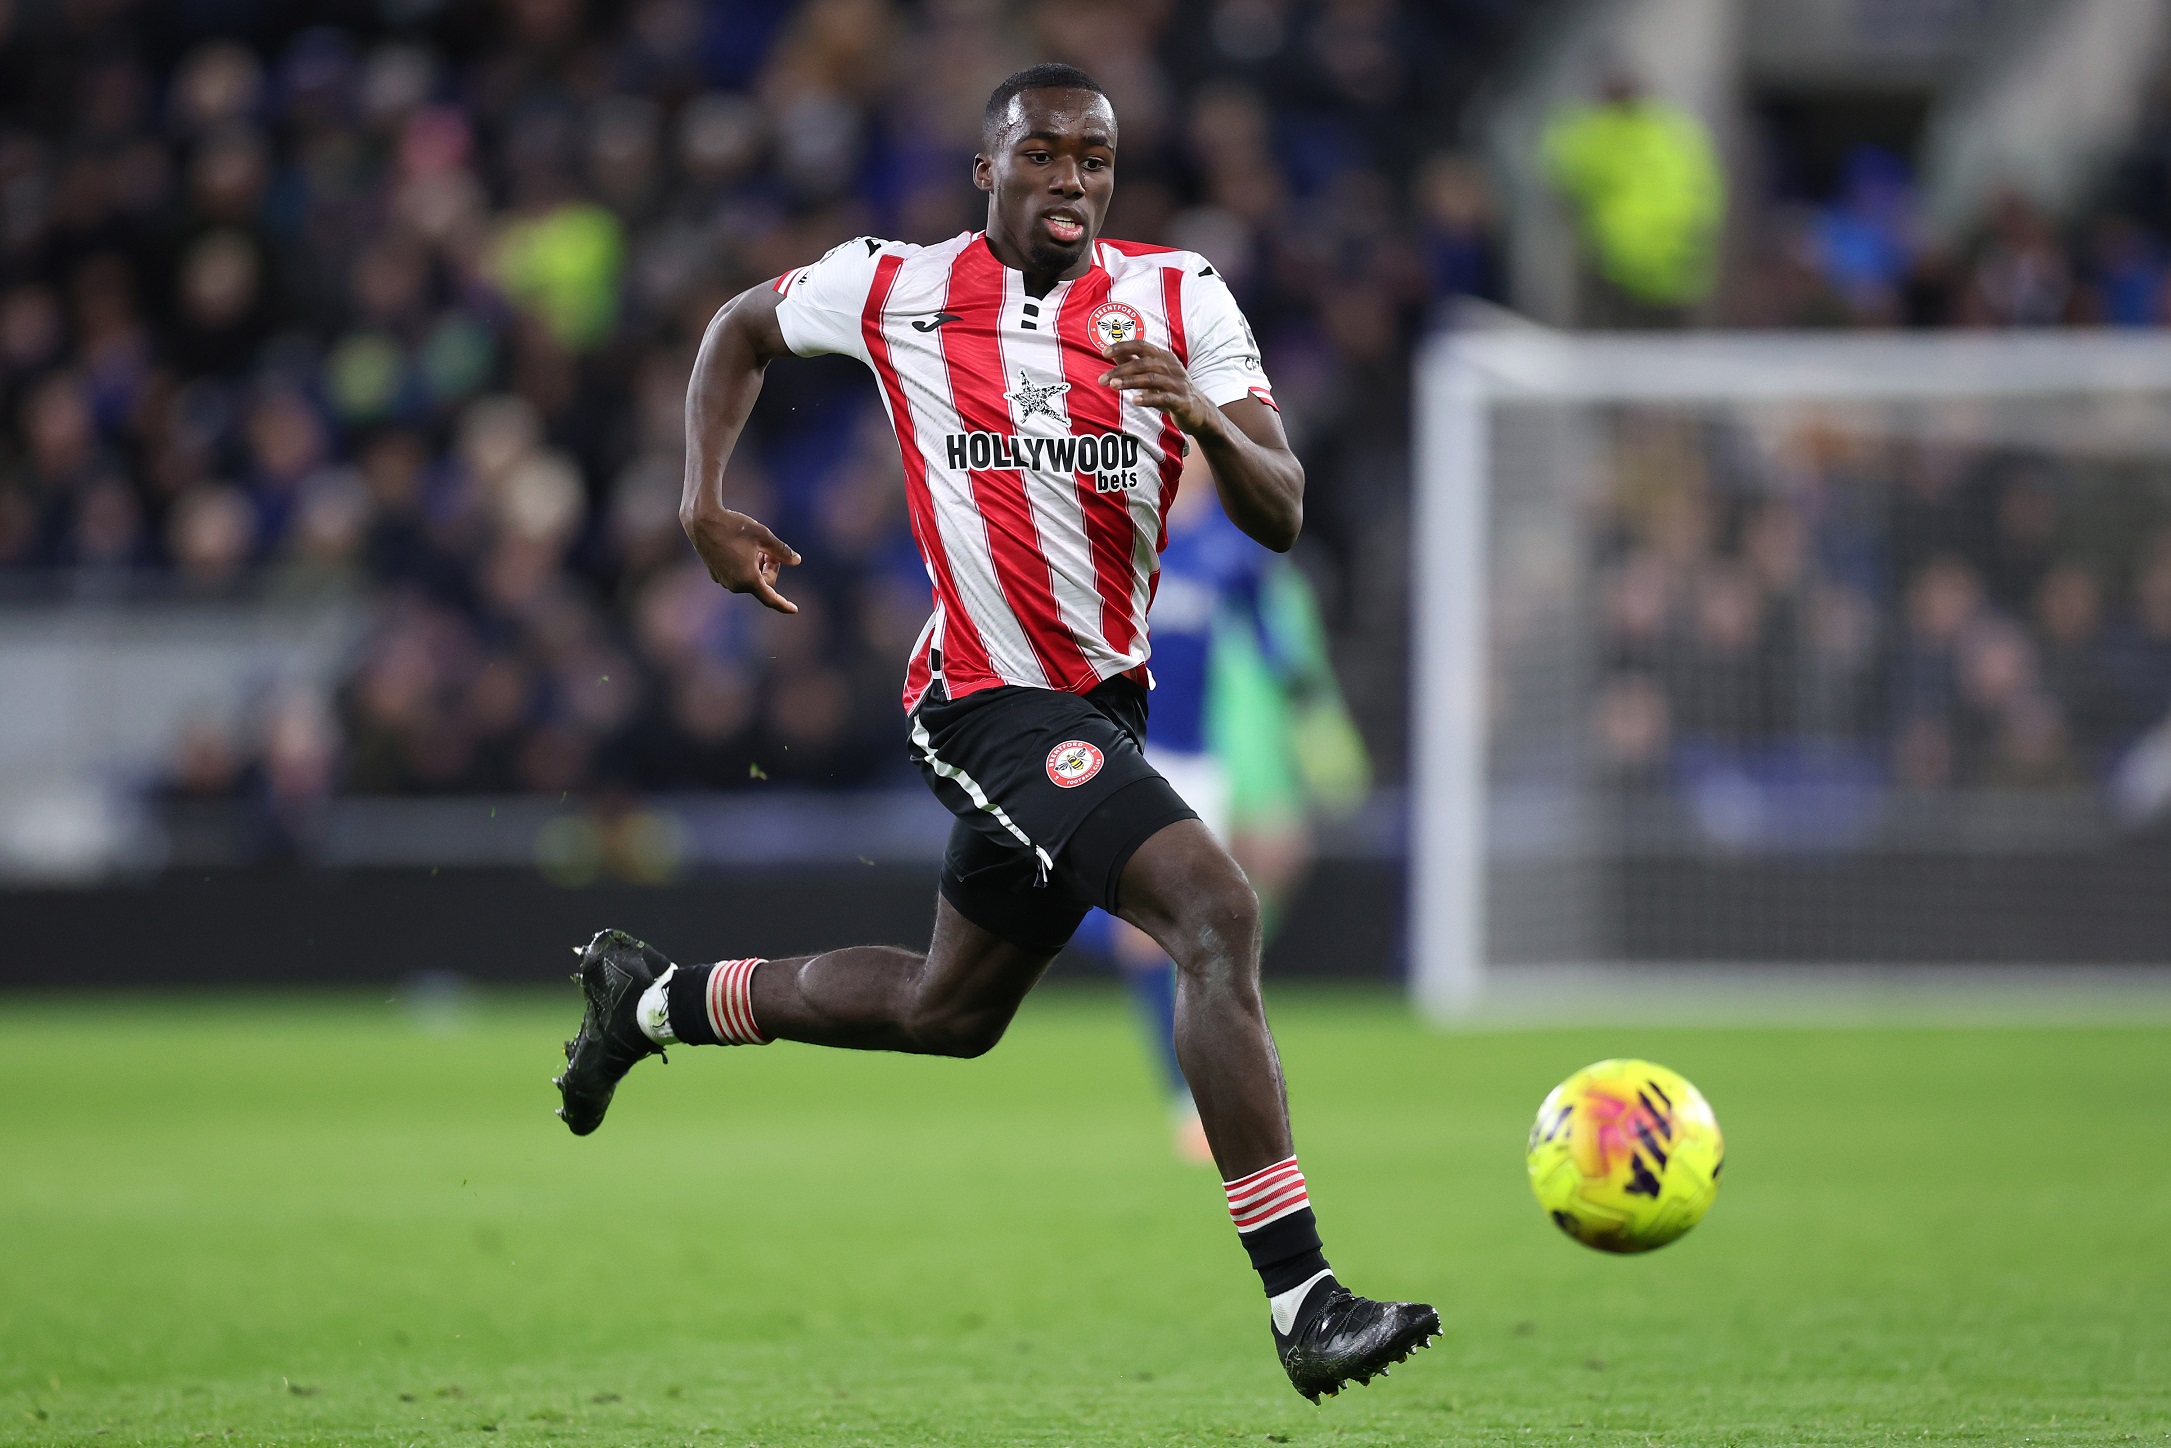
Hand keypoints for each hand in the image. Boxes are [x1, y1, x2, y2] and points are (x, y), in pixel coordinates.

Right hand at [682, 505, 801, 612]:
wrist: (702, 521)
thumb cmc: (734, 526)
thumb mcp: (763, 536)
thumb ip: (782, 551)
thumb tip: (797, 561)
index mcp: (748, 579)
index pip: (771, 598)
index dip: (784, 604)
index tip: (794, 610)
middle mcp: (735, 585)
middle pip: (763, 583)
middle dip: (770, 568)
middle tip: (770, 550)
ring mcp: (723, 581)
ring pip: (750, 579)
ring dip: (758, 566)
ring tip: (755, 546)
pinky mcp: (715, 574)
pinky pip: (737, 575)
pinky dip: (745, 566)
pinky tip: (741, 547)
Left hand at [1099, 340, 1215, 433]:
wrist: (1197, 411)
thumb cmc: (1170, 390)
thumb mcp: (1151, 375)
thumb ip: (1133, 363)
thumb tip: (1111, 353)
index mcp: (1164, 357)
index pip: (1141, 345)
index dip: (1123, 347)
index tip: (1104, 352)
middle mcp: (1171, 366)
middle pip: (1143, 363)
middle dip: (1121, 370)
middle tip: (1102, 379)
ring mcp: (1178, 383)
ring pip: (1151, 379)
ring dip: (1130, 382)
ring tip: (1113, 386)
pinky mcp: (1181, 400)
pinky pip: (1163, 398)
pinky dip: (1148, 398)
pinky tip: (1135, 401)